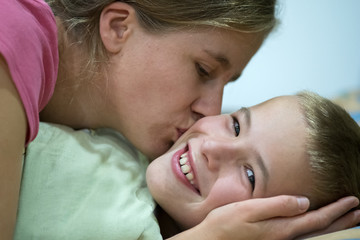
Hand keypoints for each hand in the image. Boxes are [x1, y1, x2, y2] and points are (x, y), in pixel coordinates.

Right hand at [195, 195, 359, 239]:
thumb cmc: (226, 224)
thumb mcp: (249, 210)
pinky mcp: (272, 238)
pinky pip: (302, 233)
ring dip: (332, 224)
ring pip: (313, 232)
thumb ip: (278, 205)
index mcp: (281, 228)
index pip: (316, 218)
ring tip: (346, 218)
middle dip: (341, 219)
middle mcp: (284, 237)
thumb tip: (305, 201)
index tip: (352, 200)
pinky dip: (316, 226)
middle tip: (359, 210)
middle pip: (320, 228)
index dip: (337, 210)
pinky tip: (314, 221)